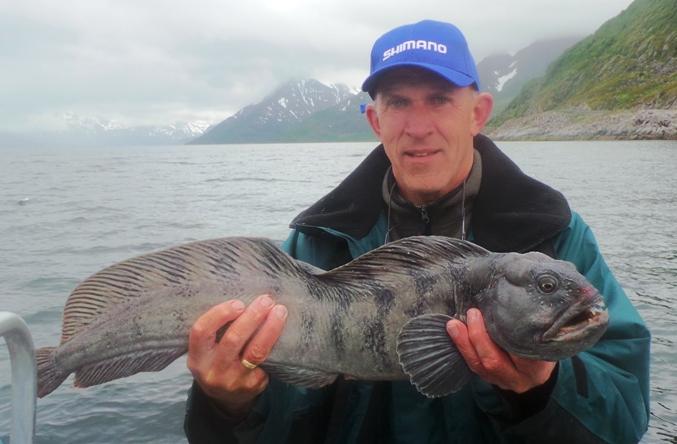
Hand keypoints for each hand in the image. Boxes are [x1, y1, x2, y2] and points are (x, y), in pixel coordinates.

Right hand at [187, 294, 287, 415]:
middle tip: (266, 300)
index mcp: (197, 358)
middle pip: (233, 339)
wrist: (226, 399)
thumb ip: (216, 330)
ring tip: (279, 311)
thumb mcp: (207, 351)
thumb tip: (242, 296)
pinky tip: (284, 331)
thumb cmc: (217, 362)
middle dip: (252, 316)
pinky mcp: (254, 386)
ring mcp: (234, 381)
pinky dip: (276, 343)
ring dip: (270, 327)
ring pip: (256, 350)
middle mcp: (213, 371)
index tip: (238, 302)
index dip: (220, 314)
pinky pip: (268, 360)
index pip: (201, 332)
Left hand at [446, 308, 555, 393]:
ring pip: (478, 365)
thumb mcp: (548, 339)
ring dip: (463, 343)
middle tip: (472, 313)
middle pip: (493, 361)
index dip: (507, 334)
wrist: (539, 375)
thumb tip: (525, 300)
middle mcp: (518, 378)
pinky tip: (455, 333)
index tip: (499, 314)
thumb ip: (537, 326)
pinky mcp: (488, 379)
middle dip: (478, 337)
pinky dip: (463, 348)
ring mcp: (501, 381)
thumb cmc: (544, 348)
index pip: (520, 353)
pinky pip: (472, 365)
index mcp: (536, 369)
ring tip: (454, 324)